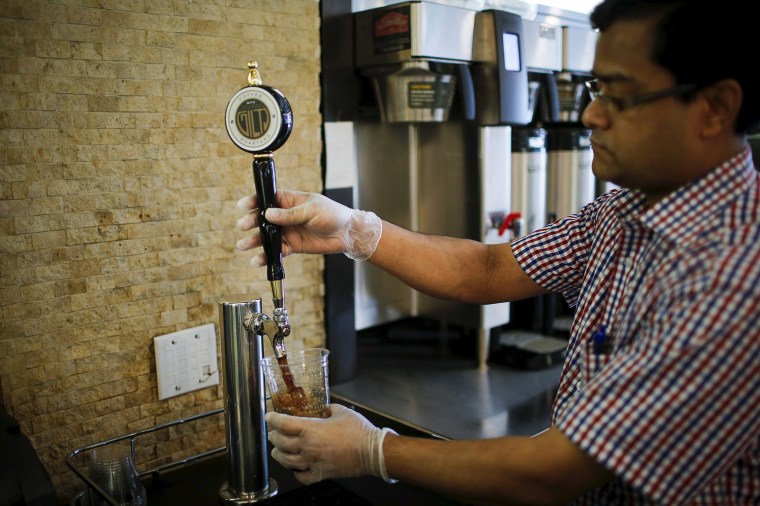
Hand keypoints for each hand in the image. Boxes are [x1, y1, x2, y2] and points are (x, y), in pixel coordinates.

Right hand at [236, 190, 381, 263]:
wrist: (346, 234)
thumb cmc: (332, 215)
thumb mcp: (312, 210)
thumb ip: (290, 214)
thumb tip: (268, 214)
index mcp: (290, 201)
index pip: (268, 199)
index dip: (255, 201)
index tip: (243, 205)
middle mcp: (285, 216)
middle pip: (263, 218)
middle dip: (251, 222)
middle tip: (244, 226)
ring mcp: (288, 232)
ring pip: (266, 237)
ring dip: (254, 241)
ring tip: (243, 245)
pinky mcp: (292, 246)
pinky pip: (276, 252)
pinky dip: (266, 257)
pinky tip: (257, 260)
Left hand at [265, 404, 395, 484]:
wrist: (371, 452)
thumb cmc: (358, 431)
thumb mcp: (341, 411)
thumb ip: (328, 409)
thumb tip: (323, 410)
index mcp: (311, 429)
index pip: (283, 424)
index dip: (273, 419)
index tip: (269, 416)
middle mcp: (307, 447)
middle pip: (280, 442)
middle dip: (273, 436)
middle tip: (273, 432)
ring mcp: (312, 462)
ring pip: (285, 461)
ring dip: (278, 454)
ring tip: (277, 450)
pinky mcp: (320, 474)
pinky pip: (300, 476)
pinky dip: (294, 472)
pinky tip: (295, 467)